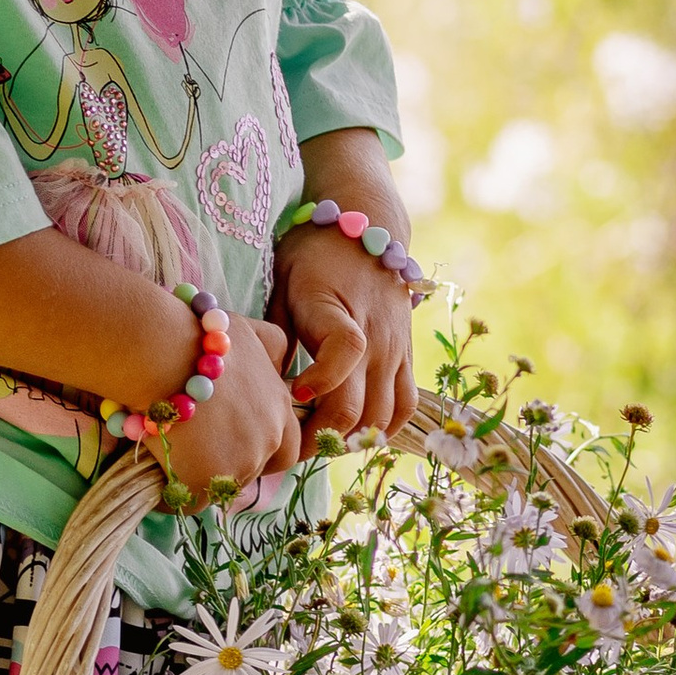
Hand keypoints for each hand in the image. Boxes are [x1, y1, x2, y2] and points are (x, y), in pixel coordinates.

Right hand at [155, 315, 299, 506]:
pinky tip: (156, 473)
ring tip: (173, 452)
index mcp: (279, 408)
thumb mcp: (247, 330)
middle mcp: (268, 438)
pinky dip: (173, 492)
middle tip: (201, 451)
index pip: (287, 445)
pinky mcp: (205, 481)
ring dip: (202, 474)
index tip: (231, 438)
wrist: (158, 353)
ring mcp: (239, 463)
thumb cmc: (195, 336)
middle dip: (233, 465)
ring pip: (223, 485)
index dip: (259, 445)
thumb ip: (273, 344)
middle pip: (256, 470)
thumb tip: (282, 359)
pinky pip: (190, 501)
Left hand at [270, 232, 417, 442]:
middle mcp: (375, 335)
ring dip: (352, 438)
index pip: (345, 351)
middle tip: (293, 446)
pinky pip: (406, 405)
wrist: (367, 228)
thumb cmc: (312, 256)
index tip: (293, 393)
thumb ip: (276, 337)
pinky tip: (358, 433)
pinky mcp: (407, 356)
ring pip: (384, 416)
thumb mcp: (281, 284)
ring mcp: (395, 349)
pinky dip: (385, 428)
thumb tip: (269, 389)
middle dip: (323, 437)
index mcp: (337, 309)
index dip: (319, 381)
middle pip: (360, 406)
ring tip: (322, 442)